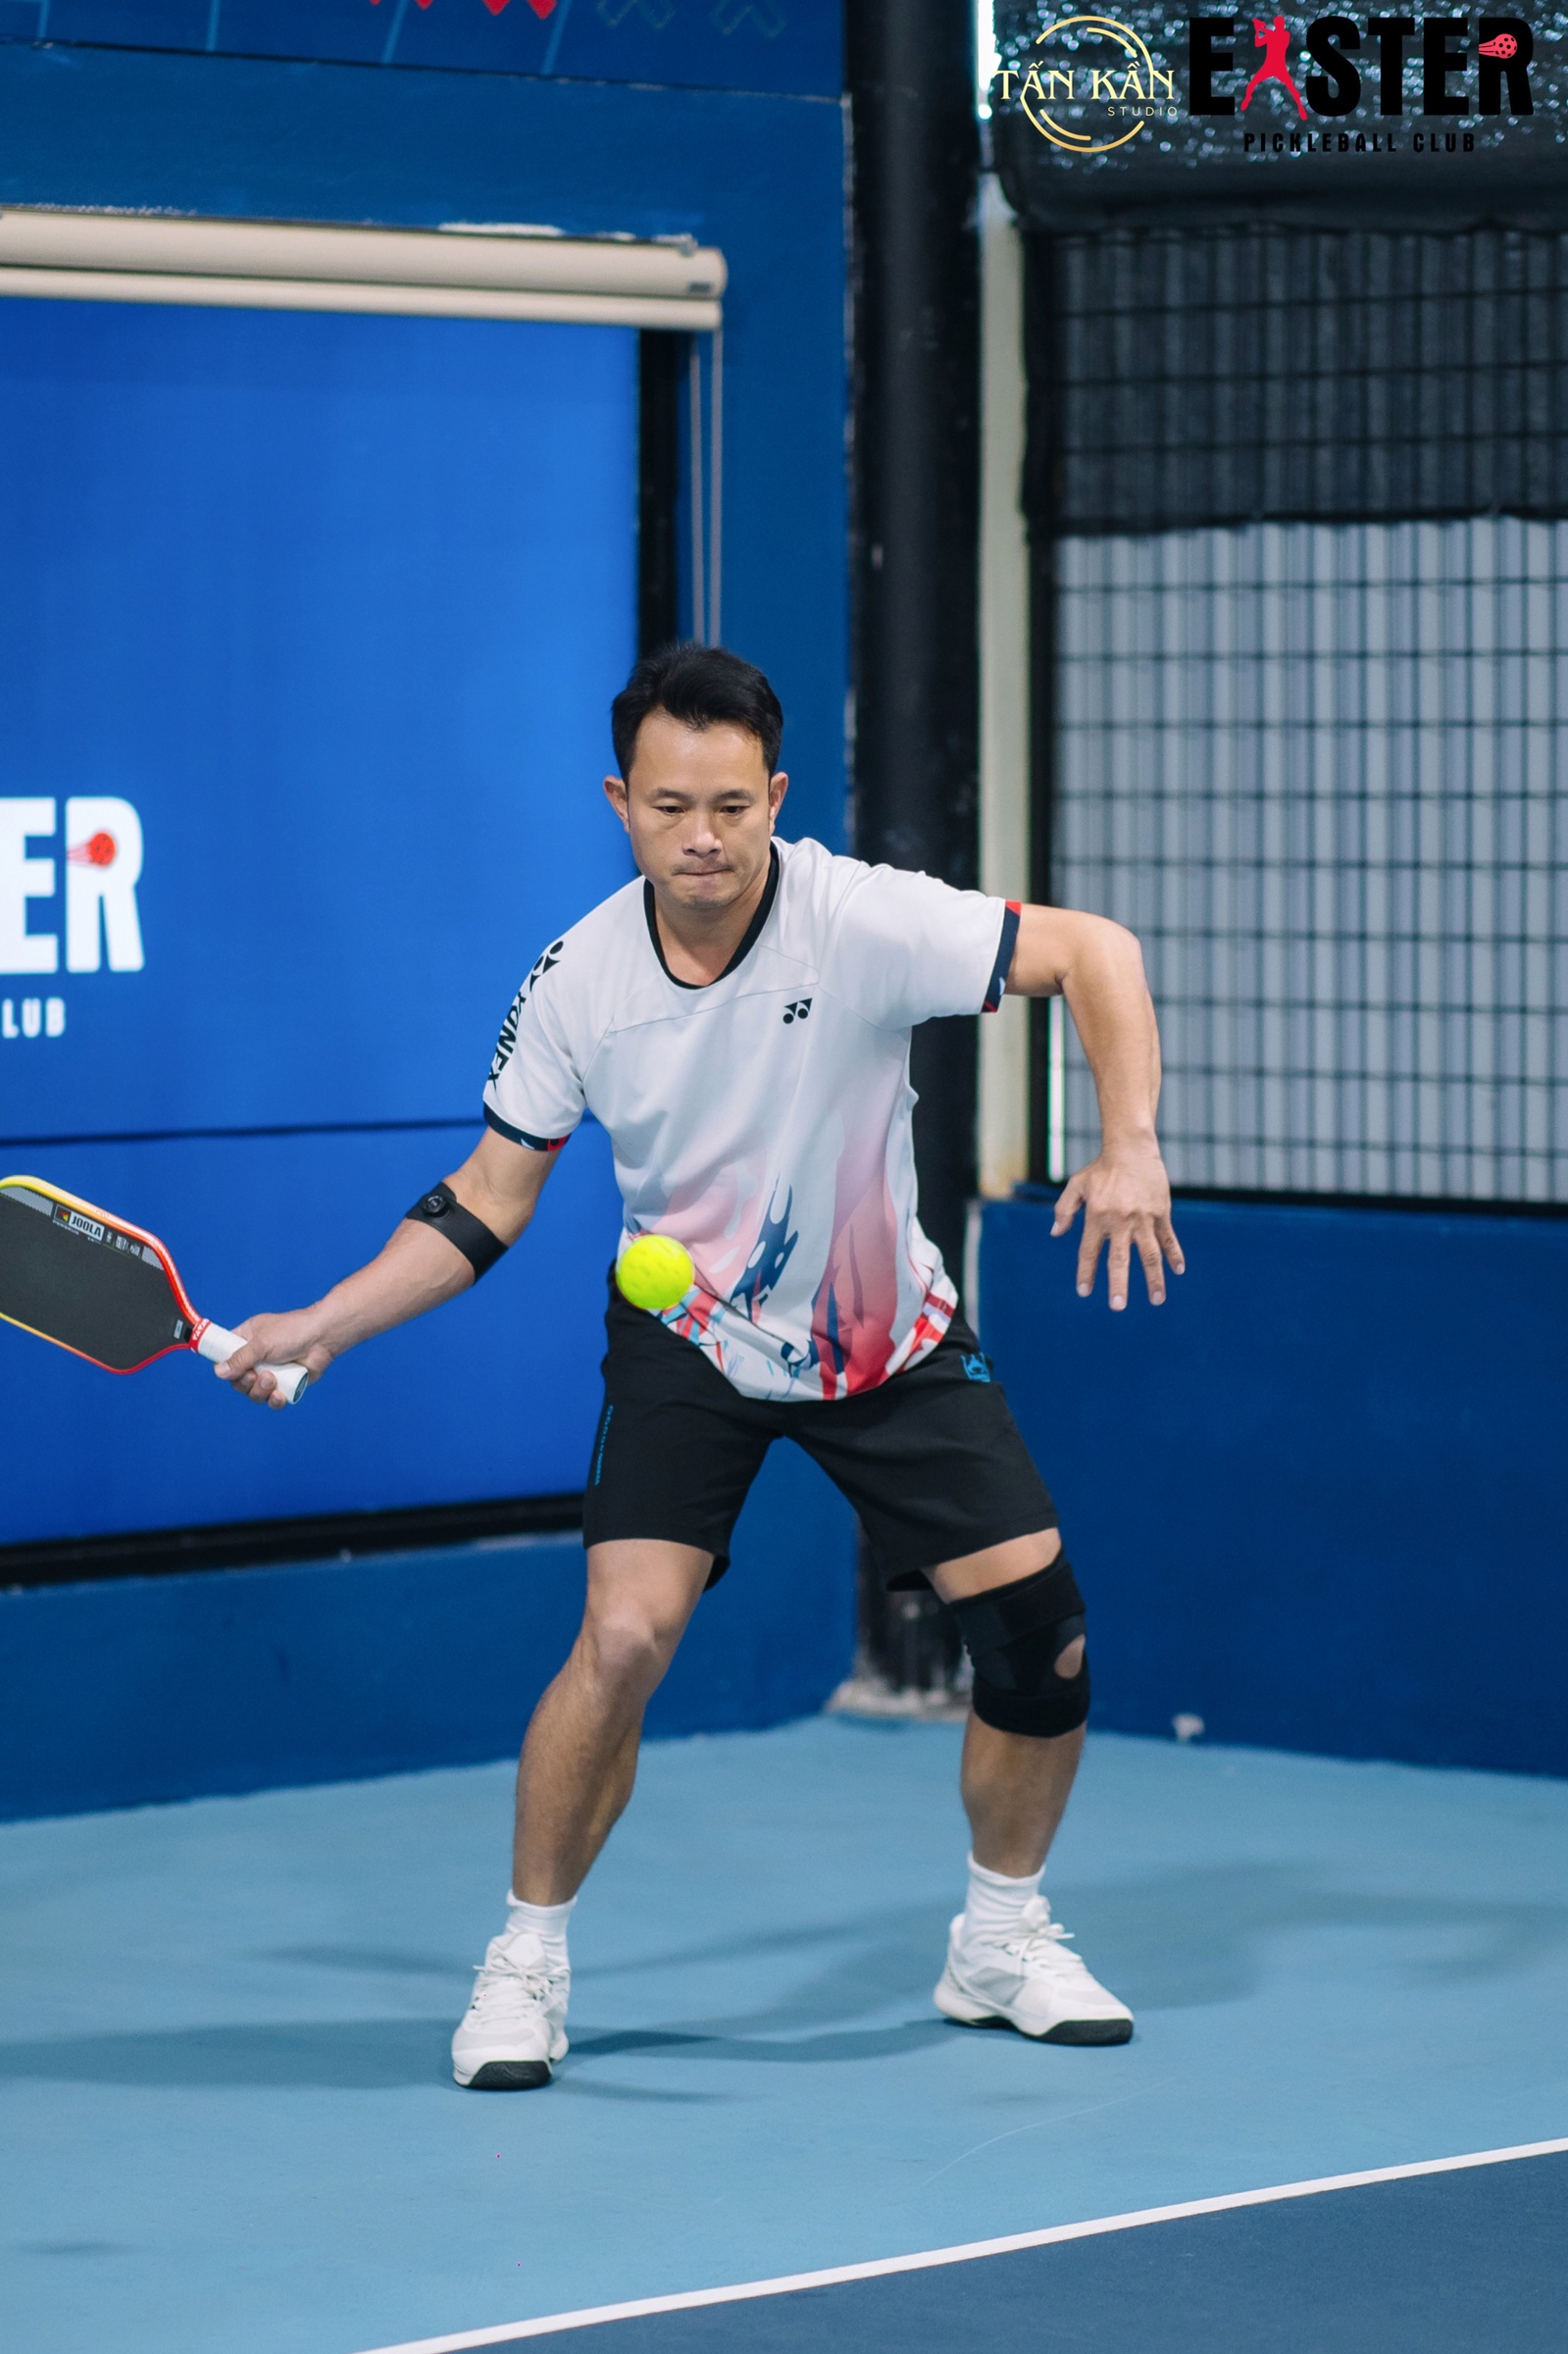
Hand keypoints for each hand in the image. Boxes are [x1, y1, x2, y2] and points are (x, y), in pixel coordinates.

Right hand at [213, 1312, 334, 1408]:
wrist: (323, 1337)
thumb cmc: (292, 1331)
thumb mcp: (261, 1343)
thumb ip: (239, 1358)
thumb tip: (218, 1372)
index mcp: (246, 1340)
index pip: (225, 1357)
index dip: (224, 1367)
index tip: (229, 1371)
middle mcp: (256, 1358)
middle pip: (238, 1381)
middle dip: (245, 1383)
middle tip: (255, 1375)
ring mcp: (271, 1372)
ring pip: (254, 1393)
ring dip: (260, 1391)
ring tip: (273, 1380)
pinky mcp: (286, 1384)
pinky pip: (272, 1400)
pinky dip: (274, 1400)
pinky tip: (280, 1395)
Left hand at [1052, 1142, 1183, 1310]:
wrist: (1131, 1149)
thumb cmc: (1101, 1169)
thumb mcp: (1076, 1186)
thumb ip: (1064, 1210)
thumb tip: (1055, 1234)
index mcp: (1097, 1217)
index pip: (1089, 1251)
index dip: (1086, 1272)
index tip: (1084, 1292)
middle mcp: (1120, 1221)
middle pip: (1119, 1259)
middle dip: (1118, 1284)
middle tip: (1118, 1306)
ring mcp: (1143, 1218)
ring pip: (1149, 1254)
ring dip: (1154, 1278)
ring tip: (1157, 1300)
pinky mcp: (1161, 1213)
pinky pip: (1168, 1238)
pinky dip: (1174, 1255)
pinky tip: (1178, 1271)